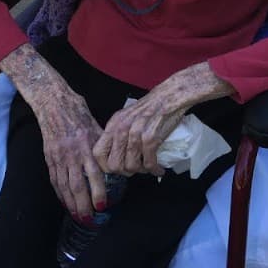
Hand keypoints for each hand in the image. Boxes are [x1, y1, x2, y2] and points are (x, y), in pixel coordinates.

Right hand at [0, 44, 105, 217]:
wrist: (54, 103)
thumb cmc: (79, 113)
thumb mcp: (96, 126)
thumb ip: (103, 145)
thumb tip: (115, 160)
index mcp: (86, 144)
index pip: (93, 173)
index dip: (98, 191)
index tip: (103, 205)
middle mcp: (71, 153)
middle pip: (77, 185)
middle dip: (83, 205)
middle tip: (90, 220)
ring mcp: (58, 156)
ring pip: (64, 186)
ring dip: (71, 204)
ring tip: (78, 217)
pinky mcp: (49, 157)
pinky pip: (55, 180)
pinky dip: (60, 194)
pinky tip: (66, 203)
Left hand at [93, 62, 236, 176]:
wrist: (170, 96)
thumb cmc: (150, 108)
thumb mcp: (127, 117)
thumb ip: (118, 135)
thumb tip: (114, 158)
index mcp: (113, 124)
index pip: (98, 153)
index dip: (105, 166)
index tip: (117, 168)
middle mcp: (121, 129)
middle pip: (114, 165)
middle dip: (125, 172)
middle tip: (135, 169)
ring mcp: (136, 133)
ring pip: (131, 166)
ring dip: (141, 171)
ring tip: (148, 168)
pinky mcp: (151, 137)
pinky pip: (149, 163)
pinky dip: (154, 169)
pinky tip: (158, 169)